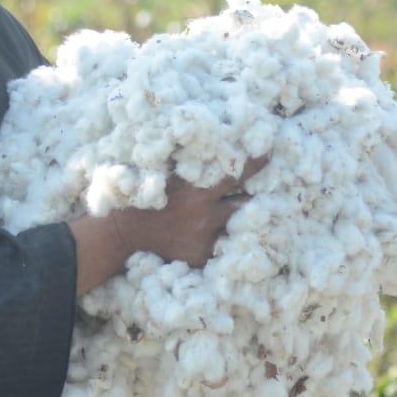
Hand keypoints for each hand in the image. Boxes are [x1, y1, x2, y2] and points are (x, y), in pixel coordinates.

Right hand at [112, 155, 267, 266]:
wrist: (125, 232)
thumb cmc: (146, 197)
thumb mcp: (169, 174)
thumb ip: (193, 164)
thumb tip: (217, 141)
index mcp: (199, 191)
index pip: (237, 174)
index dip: (257, 163)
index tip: (270, 153)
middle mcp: (207, 216)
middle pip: (246, 204)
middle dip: (256, 197)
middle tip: (269, 189)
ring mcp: (205, 239)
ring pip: (236, 226)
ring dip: (241, 218)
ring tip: (250, 212)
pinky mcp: (201, 255)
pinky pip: (220, 245)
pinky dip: (219, 237)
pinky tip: (215, 232)